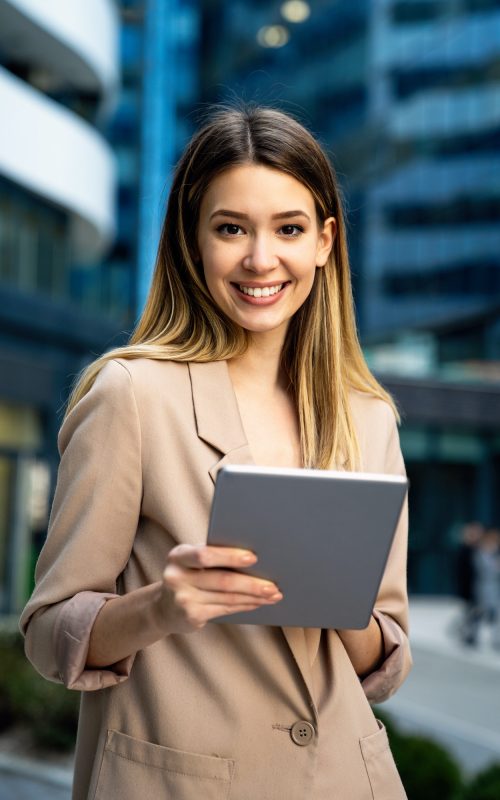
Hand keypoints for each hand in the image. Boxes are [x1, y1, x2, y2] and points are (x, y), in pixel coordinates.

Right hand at [159, 544, 282, 633]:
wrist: (163, 608)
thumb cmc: (188, 577)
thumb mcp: (191, 562)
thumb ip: (212, 556)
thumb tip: (254, 559)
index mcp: (178, 555)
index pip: (205, 555)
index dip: (230, 556)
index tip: (253, 558)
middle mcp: (177, 577)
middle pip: (221, 580)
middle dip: (251, 583)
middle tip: (272, 585)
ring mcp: (183, 599)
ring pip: (227, 597)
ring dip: (254, 596)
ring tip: (273, 594)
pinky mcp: (191, 616)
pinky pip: (225, 609)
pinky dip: (245, 605)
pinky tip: (258, 603)